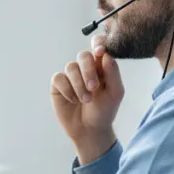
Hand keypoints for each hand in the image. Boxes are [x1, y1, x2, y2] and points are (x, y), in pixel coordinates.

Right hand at [50, 34, 123, 163]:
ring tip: (85, 100)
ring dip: (79, 84)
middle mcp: (85, 68)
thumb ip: (113, 73)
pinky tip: (73, 100)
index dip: (98, 43)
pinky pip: (59, 78)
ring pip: (70, 67)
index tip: (99, 51)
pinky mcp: (58, 85)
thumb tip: (106, 55)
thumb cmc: (105, 111)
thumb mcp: (115, 93)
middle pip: (83, 55)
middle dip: (88, 70)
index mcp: (101, 66)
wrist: (90, 130)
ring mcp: (70, 75)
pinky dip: (67, 90)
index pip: (98, 46)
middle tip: (93, 87)